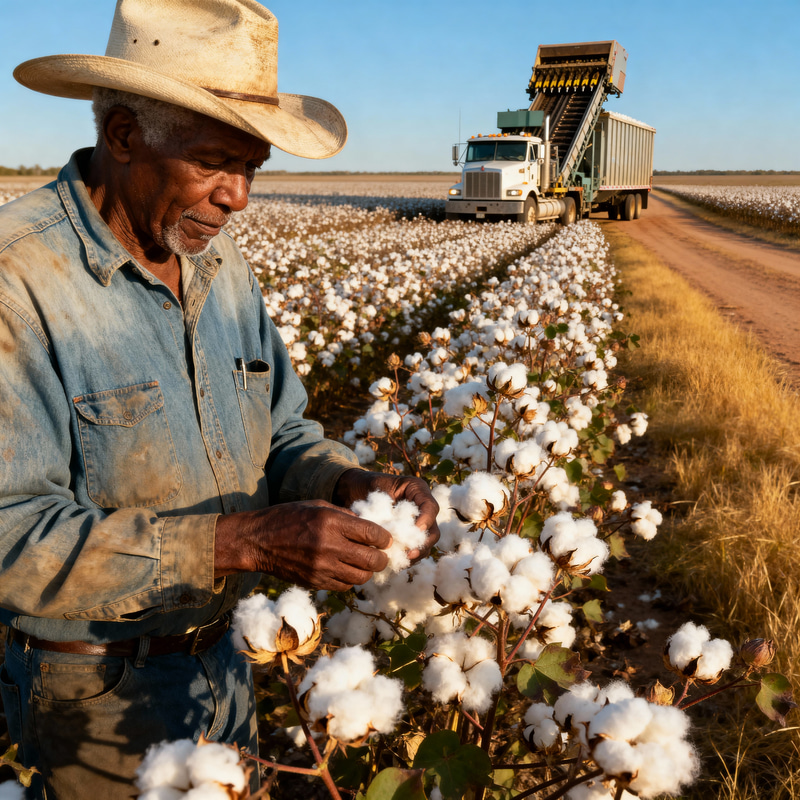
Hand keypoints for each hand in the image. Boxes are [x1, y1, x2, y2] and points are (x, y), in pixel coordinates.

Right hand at [214, 500, 391, 590]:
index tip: (386, 539)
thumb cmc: (288, 517)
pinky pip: (344, 586)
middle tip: (380, 554)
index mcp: (330, 522)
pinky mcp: (315, 582)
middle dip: (381, 558)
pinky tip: (346, 570)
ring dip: (366, 571)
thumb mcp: (317, 506)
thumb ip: (345, 516)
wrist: (257, 541)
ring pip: (360, 578)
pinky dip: (350, 579)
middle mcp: (329, 546)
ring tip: (363, 563)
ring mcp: (321, 568)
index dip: (385, 538)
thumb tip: (369, 526)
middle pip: (371, 560)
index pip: (371, 534)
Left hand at [333, 469, 439, 560]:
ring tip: (404, 560)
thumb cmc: (364, 486)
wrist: (353, 491)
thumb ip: (384, 505)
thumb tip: (390, 530)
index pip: (430, 507)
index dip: (427, 520)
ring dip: (416, 554)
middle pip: (433, 530)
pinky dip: (407, 558)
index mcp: (417, 490)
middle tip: (410, 553)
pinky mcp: (407, 537)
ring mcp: (416, 524)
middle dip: (423, 543)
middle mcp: (421, 509)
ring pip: (426, 544)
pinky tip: (396, 563)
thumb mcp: (375, 490)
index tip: (416, 530)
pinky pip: (414, 550)